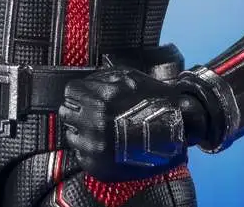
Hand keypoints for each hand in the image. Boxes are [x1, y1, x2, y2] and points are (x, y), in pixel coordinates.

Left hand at [60, 67, 201, 182]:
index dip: (79, 92)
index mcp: (101, 100)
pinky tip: (107, 143)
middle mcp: (95, 125)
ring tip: (103, 129)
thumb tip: (85, 82)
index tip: (86, 96)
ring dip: (83, 130)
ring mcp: (95, 148)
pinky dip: (90, 149)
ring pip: (72, 134)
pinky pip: (81, 154)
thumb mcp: (129, 77)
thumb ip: (103, 77)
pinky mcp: (98, 166)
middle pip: (67, 113)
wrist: (176, 133)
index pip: (70, 92)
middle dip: (78, 110)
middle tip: (93, 112)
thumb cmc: (155, 102)